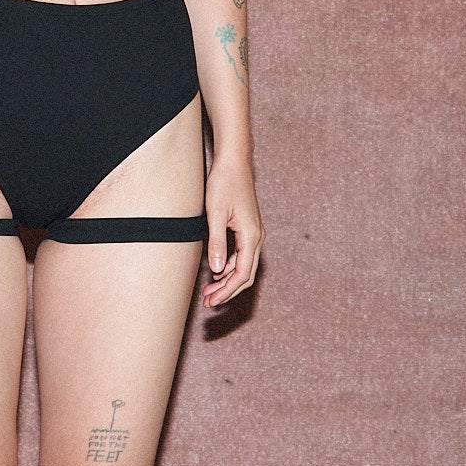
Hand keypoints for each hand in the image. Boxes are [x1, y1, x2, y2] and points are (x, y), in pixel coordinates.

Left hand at [201, 154, 262, 306]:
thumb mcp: (215, 214)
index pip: (242, 274)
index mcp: (251, 236)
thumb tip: (216, 270)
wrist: (234, 163)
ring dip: (226, 280)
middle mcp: (257, 237)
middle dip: (227, 291)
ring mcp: (253, 233)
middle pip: (245, 275)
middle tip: (208, 302)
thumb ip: (216, 243)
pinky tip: (215, 271)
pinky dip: (228, 267)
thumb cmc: (224, 183)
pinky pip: (241, 255)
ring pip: (243, 266)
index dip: (226, 291)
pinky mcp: (247, 229)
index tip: (212, 301)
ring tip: (208, 290)